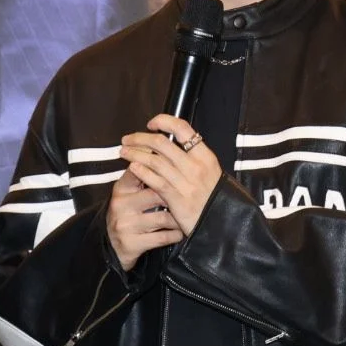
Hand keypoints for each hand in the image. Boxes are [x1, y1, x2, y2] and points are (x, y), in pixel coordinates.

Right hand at [106, 169, 183, 272]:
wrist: (110, 246)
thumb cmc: (126, 214)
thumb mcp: (128, 194)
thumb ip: (141, 177)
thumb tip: (163, 153)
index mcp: (121, 189)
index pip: (139, 170)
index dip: (159, 167)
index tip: (176, 168)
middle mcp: (121, 205)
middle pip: (156, 194)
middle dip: (175, 197)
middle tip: (189, 199)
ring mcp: (127, 225)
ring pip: (163, 218)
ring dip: (178, 218)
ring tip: (184, 217)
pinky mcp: (133, 243)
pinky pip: (163, 237)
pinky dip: (175, 234)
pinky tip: (179, 232)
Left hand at [119, 115, 221, 235]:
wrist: (221, 223)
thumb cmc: (214, 199)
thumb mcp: (211, 173)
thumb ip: (193, 159)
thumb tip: (170, 146)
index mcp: (205, 156)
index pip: (182, 128)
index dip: (164, 121)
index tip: (151, 124)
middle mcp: (195, 166)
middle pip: (161, 143)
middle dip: (140, 138)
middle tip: (128, 139)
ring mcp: (184, 181)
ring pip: (153, 160)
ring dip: (135, 153)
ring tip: (124, 152)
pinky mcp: (175, 197)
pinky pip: (153, 179)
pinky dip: (141, 171)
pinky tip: (133, 167)